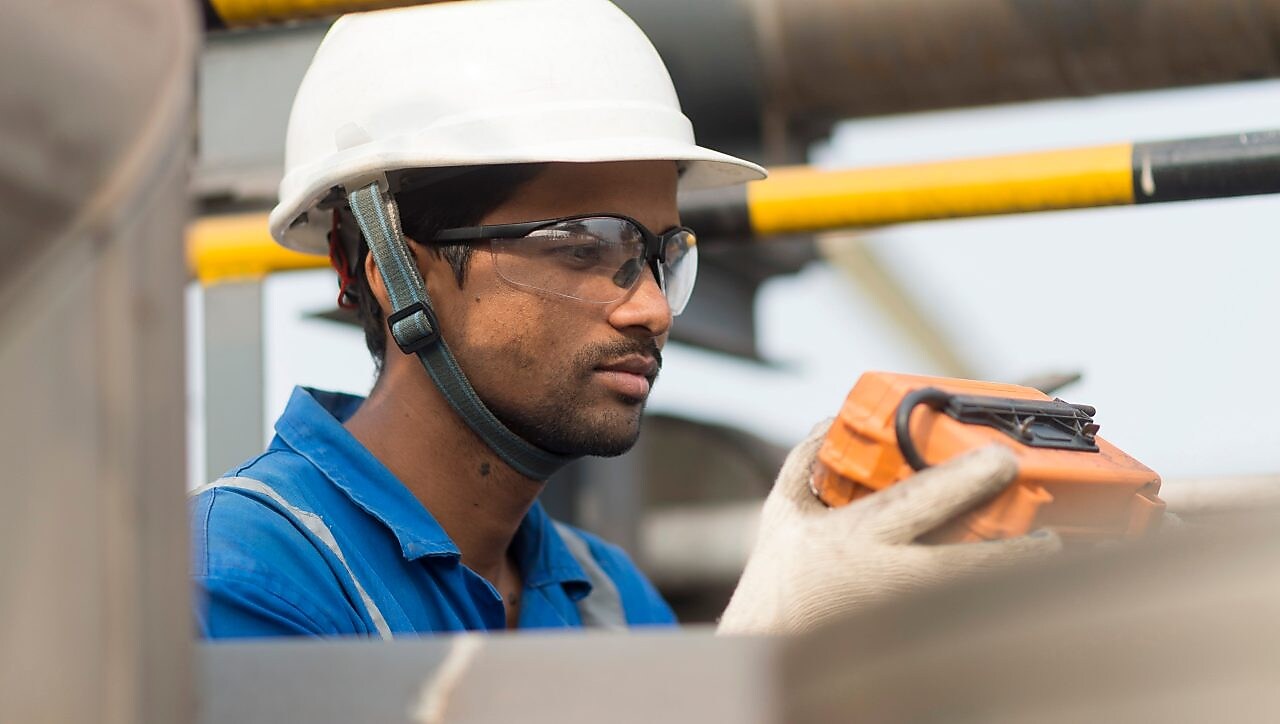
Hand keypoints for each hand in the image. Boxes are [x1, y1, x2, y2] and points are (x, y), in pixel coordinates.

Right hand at [717, 421, 1061, 634]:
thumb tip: (833, 420)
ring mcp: (900, 614)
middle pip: (966, 564)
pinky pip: (961, 622)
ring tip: (1049, 562)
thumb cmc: (776, 580)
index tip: (1003, 460)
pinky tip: (1019, 596)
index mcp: (855, 536)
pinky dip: (992, 606)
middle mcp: (885, 577)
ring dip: (1013, 582)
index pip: (919, 501)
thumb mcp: (781, 510)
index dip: (966, 479)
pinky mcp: (908, 640)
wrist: (763, 646)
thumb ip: (806, 460)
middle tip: (1053, 535)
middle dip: (1015, 551)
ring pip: (972, 599)